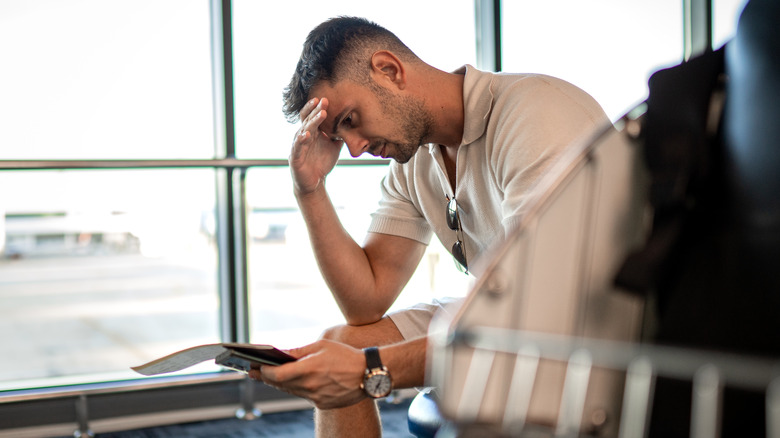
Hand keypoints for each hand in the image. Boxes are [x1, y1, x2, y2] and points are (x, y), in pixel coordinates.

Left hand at [249, 339, 366, 409]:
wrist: (368, 374)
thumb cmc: (345, 356)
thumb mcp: (321, 346)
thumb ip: (299, 351)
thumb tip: (281, 353)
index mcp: (308, 370)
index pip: (277, 374)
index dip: (264, 371)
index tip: (256, 366)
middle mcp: (310, 386)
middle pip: (281, 384)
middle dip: (267, 378)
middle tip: (254, 372)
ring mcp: (316, 397)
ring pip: (292, 391)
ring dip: (281, 383)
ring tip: (271, 376)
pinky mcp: (323, 403)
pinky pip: (305, 395)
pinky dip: (298, 388)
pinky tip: (295, 381)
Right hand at [289, 97, 342, 195]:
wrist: (315, 182)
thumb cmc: (322, 163)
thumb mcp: (334, 146)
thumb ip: (340, 135)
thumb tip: (351, 123)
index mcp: (312, 133)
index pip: (312, 116)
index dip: (317, 107)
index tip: (326, 98)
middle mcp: (303, 136)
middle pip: (308, 120)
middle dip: (316, 110)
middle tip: (324, 100)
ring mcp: (298, 146)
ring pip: (304, 130)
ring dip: (313, 122)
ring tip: (322, 114)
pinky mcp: (295, 157)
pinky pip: (298, 147)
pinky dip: (301, 140)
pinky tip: (307, 135)